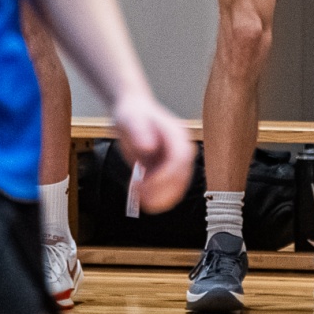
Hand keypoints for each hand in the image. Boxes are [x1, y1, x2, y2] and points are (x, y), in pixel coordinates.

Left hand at [112, 90, 195, 215]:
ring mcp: (175, 159)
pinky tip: (141, 196)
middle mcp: (181, 148)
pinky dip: (157, 196)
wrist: (132, 112)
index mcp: (176, 134)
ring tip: (141, 200)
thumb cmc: (132, 114)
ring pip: (178, 185)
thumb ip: (139, 132)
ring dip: (162, 197)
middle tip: (143, 199)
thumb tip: (149, 147)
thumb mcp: (130, 120)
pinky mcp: (167, 168)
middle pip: (182, 174)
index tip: (147, 184)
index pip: (180, 158)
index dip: (166, 175)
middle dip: (164, 190)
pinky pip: (169, 187)